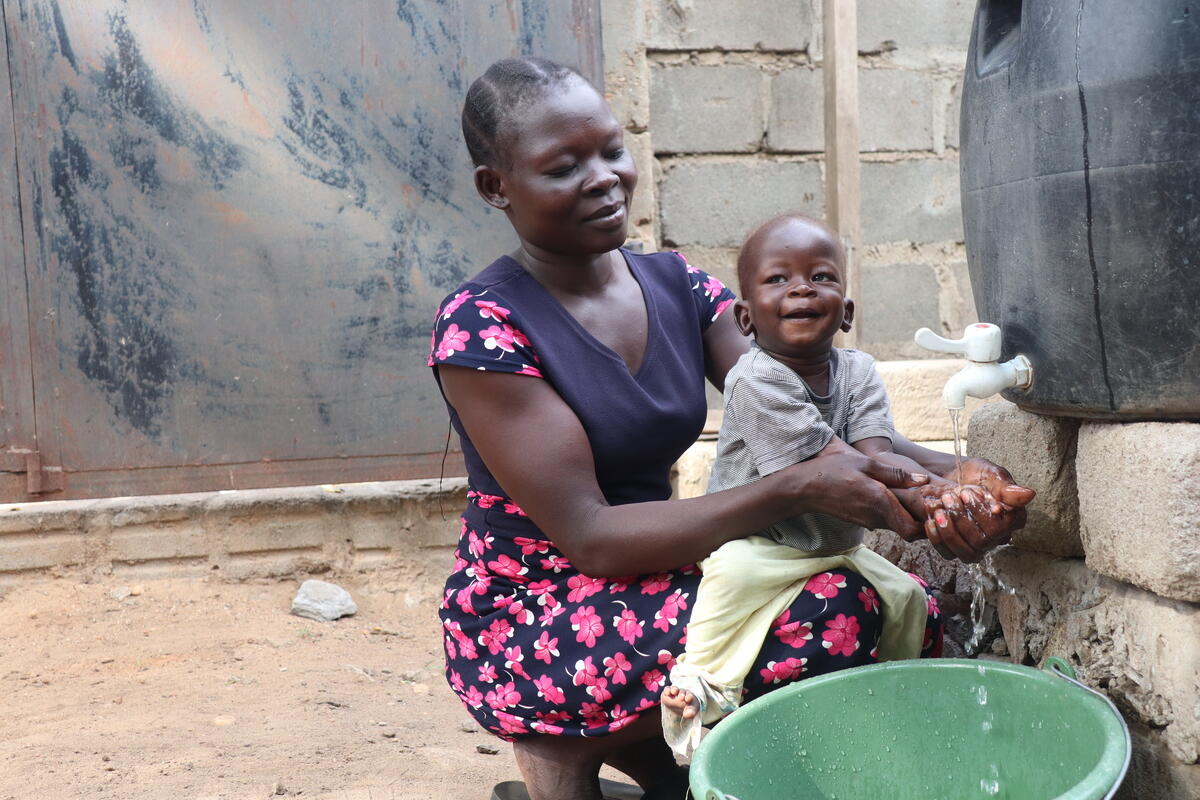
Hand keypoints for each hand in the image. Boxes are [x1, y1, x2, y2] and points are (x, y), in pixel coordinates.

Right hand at [794, 445, 929, 538]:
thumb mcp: (865, 463)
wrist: (805, 488)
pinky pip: (885, 521)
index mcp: (880, 502)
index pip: (914, 530)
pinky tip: (893, 497)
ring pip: (898, 526)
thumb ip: (896, 474)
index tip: (934, 508)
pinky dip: (894, 513)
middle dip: (922, 520)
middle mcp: (876, 517)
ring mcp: (868, 521)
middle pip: (909, 530)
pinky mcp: (862, 521)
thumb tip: (923, 481)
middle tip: (930, 502)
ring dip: (908, 516)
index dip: (928, 524)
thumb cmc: (834, 470)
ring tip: (914, 496)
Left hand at [923, 459, 1034, 561]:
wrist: (949, 477)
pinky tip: (931, 520)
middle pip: (984, 542)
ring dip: (950, 532)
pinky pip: (949, 555)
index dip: (982, 513)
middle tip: (949, 497)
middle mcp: (997, 537)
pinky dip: (938, 539)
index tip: (966, 492)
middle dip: (962, 519)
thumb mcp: (990, 474)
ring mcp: (977, 545)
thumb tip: (1028, 494)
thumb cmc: (974, 474)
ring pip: (968, 554)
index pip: (1002, 527)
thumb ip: (1005, 486)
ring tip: (938, 509)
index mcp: (1012, 519)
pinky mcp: (957, 549)